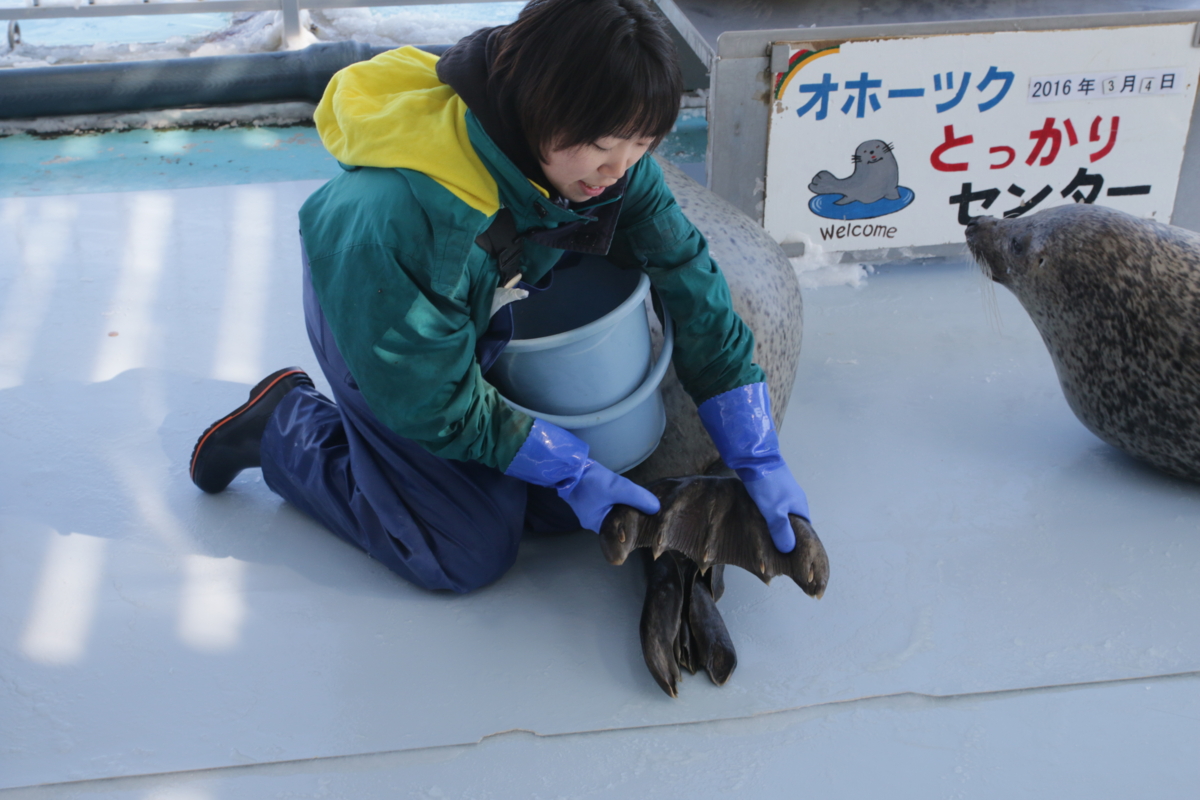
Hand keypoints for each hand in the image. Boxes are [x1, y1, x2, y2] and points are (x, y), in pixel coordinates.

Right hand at [563, 459, 659, 532]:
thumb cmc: (590, 481)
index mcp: (597, 525)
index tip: (648, 519)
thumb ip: (637, 497)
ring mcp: (590, 509)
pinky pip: (608, 502)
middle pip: (618, 520)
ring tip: (639, 501)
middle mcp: (592, 520)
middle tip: (647, 509)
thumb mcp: (617, 488)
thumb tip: (656, 507)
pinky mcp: (589, 497)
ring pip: (613, 510)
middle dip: (631, 514)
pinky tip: (625, 493)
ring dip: (624, 504)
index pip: (621, 531)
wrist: (568, 466)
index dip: (635, 525)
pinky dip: (616, 498)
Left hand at [697, 382, 810, 553]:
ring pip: (781, 516)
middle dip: (787, 538)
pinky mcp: (769, 490)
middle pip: (793, 525)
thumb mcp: (774, 510)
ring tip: (764, 542)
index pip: (805, 532)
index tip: (791, 558)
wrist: (753, 455)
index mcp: (800, 506)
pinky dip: (766, 518)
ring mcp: (782, 494)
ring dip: (775, 528)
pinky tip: (756, 524)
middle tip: (775, 553)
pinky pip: (771, 509)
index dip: (800, 545)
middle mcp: (794, 500)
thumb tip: (789, 550)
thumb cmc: (766, 483)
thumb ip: (781, 530)